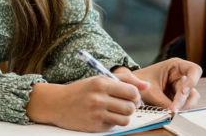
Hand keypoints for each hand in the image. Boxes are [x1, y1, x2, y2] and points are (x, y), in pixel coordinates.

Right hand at [25, 76, 145, 131]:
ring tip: (115, 110)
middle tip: (125, 104)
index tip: (132, 97)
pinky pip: (114, 126)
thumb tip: (147, 85)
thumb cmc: (81, 90)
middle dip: (131, 106)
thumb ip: (125, 80)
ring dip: (123, 116)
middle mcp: (99, 98)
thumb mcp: (100, 79)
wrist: (58, 103)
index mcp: (101, 83)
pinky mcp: (94, 126)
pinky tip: (104, 116)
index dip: (136, 96)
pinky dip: (112, 122)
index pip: (131, 92)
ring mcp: (96, 113)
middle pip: (130, 107)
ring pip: (125, 119)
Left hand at [129, 58, 200, 112]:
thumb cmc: (140, 81)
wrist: (131, 86)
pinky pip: (183, 105)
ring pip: (190, 99)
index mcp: (175, 66)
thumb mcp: (151, 91)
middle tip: (173, 109)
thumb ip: (164, 102)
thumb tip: (175, 113)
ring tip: (171, 111)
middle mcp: (180, 76)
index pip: (194, 70)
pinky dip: (178, 109)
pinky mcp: (176, 97)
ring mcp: (179, 87)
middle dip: (183, 100)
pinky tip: (169, 112)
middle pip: (191, 89)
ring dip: (183, 106)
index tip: (183, 91)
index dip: (193, 81)